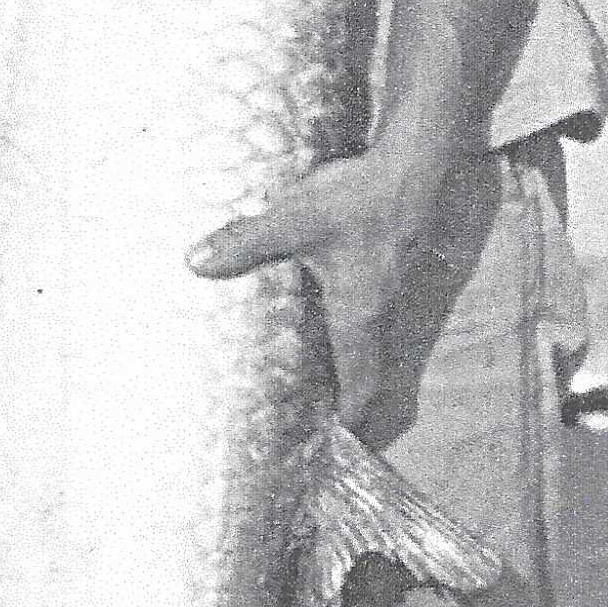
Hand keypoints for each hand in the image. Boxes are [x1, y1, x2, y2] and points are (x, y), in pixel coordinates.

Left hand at [186, 148, 445, 434]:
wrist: (411, 165)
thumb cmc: (358, 200)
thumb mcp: (293, 221)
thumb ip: (245, 242)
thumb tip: (196, 263)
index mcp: (359, 315)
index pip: (360, 383)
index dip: (352, 417)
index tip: (338, 442)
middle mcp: (380, 311)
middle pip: (369, 372)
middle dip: (351, 402)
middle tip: (326, 423)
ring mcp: (389, 289)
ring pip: (372, 344)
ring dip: (353, 368)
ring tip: (323, 385)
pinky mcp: (389, 267)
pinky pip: (373, 315)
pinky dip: (355, 336)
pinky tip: (329, 322)